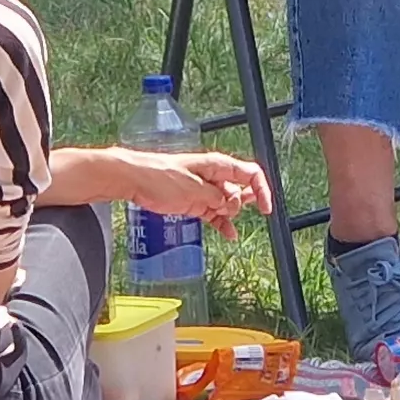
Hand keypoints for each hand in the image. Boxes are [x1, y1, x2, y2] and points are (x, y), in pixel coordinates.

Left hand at [118, 149, 270, 234]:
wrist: (134, 179)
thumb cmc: (159, 176)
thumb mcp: (193, 189)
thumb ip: (216, 198)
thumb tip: (230, 205)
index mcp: (218, 165)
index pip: (251, 174)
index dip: (261, 190)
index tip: (265, 208)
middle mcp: (214, 176)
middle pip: (242, 189)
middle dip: (242, 203)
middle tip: (231, 212)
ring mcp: (204, 190)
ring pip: (229, 203)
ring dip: (231, 214)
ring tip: (225, 221)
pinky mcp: (194, 202)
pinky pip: (215, 213)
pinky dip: (223, 223)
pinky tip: (229, 233)